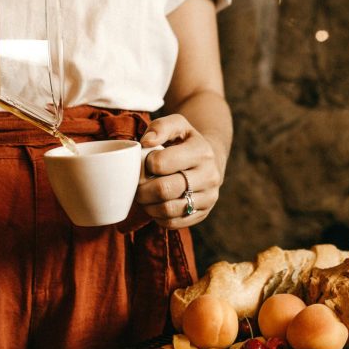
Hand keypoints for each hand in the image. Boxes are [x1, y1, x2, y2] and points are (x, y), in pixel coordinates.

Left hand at [135, 114, 222, 228]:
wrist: (211, 159)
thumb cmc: (186, 142)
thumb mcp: (177, 125)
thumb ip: (160, 127)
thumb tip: (146, 142)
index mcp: (201, 151)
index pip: (161, 163)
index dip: (145, 165)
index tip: (145, 163)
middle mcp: (209, 176)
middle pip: (163, 189)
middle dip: (142, 190)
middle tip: (137, 185)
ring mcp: (208, 197)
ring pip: (167, 210)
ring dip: (148, 205)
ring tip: (145, 196)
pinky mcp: (203, 214)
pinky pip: (173, 223)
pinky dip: (158, 217)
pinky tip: (156, 205)